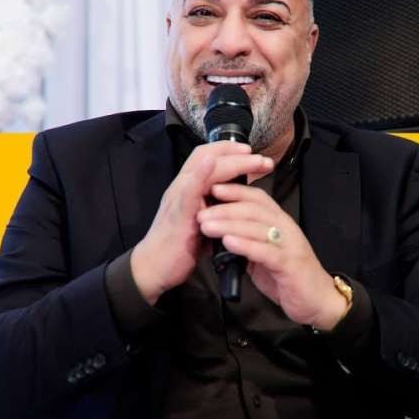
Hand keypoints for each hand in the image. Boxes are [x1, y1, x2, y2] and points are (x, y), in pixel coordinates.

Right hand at [130, 142, 273, 304]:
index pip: (207, 156)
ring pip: (204, 167)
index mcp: (188, 187)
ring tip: (256, 161)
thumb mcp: (202, 221)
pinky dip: (201, 173)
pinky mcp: (178, 212)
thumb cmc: (179, 246)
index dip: (229, 150)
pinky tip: (211, 164)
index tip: (252, 153)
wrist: (154, 267)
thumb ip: (214, 206)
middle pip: (209, 155)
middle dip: (238, 154)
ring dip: (232, 161)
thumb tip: (236, 201)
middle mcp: (182, 185)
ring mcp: (179, 196)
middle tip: (264, 159)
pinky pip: (189, 188)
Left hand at [197, 183, 348, 329]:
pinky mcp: (290, 264)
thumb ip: (247, 240)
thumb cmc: (288, 276)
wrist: (318, 301)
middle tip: (200, 213)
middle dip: (225, 208)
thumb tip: (220, 232)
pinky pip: (266, 251)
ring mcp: (289, 245)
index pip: (257, 198)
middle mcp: (286, 228)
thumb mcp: (265, 253)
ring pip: (257, 227)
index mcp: (279, 222)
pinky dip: (245, 245)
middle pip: (253, 209)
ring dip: (229, 224)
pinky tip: (227, 243)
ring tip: (206, 225)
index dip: (234, 191)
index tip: (210, 188)